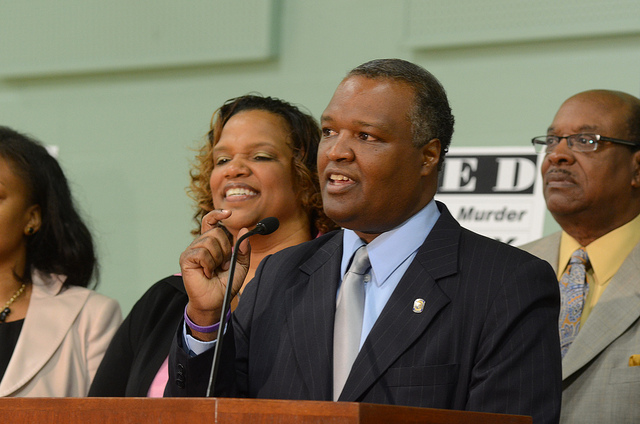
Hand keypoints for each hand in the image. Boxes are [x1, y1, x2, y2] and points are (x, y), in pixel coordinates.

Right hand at [179, 209, 250, 340]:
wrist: (215, 302)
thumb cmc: (225, 284)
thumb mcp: (240, 265)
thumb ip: (243, 249)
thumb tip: (244, 230)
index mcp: (211, 242)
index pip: (211, 221)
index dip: (218, 214)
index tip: (228, 213)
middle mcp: (200, 244)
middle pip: (216, 233)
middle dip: (224, 249)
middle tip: (222, 264)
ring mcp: (192, 251)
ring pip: (209, 242)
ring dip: (217, 258)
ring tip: (213, 270)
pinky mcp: (186, 259)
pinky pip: (202, 253)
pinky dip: (209, 264)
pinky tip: (206, 273)